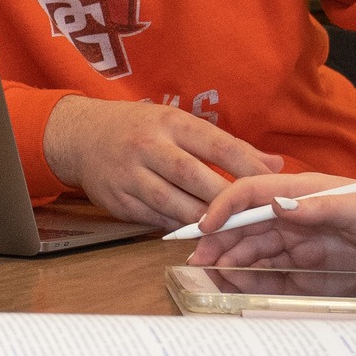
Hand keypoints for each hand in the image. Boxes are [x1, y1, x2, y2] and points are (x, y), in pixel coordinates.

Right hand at [42, 96, 284, 229]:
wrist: (81, 136)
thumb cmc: (140, 129)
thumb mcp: (179, 124)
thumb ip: (225, 145)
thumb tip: (274, 165)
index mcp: (169, 122)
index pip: (215, 145)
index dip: (247, 166)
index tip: (272, 185)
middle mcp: (146, 145)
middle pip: (193, 176)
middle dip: (225, 199)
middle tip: (255, 217)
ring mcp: (127, 174)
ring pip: (171, 202)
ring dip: (202, 219)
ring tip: (229, 231)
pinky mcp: (114, 199)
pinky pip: (152, 218)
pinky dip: (176, 226)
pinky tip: (197, 233)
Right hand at [186, 172, 355, 270]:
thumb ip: (321, 206)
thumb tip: (278, 204)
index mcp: (297, 194)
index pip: (250, 193)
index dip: (224, 206)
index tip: (206, 224)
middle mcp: (287, 219)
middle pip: (241, 226)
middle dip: (216, 240)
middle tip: (198, 260)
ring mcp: (291, 246)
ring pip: (247, 252)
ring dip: (226, 261)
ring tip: (208, 276)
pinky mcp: (299, 273)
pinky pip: (265, 277)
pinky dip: (245, 281)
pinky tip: (230, 286)